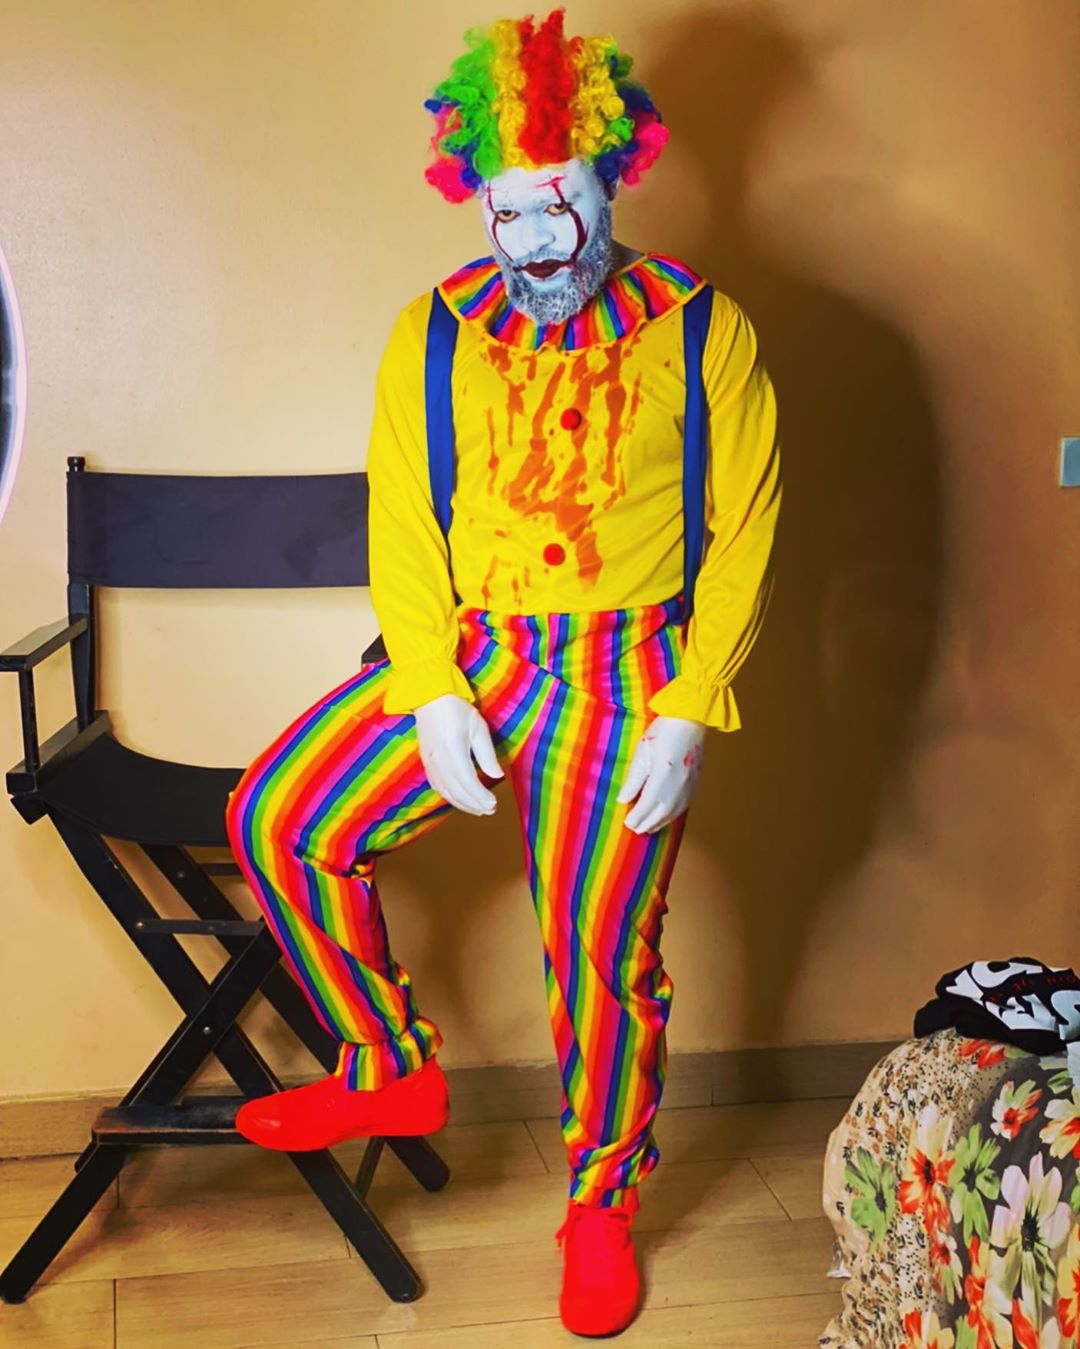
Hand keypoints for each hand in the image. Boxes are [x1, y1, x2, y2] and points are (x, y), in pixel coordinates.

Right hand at [413, 693, 503, 815]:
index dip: (481, 796)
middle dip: (474, 804)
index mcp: (453, 750)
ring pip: (445, 792)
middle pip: (456, 791)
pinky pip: (437, 786)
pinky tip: (460, 799)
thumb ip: (487, 754)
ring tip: (478, 809)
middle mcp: (438, 760)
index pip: (468, 782)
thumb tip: (497, 776)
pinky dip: (449, 797)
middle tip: (490, 810)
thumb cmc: (457, 708)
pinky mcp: (425, 762)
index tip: (494, 803)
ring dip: (462, 804)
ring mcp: (429, 762)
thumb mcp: (478, 727)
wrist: (429, 697)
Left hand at [616, 715, 705, 833]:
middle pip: (662, 812)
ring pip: (674, 811)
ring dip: (661, 822)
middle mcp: (679, 784)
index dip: (638, 816)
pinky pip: (684, 805)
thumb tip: (624, 799)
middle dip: (648, 823)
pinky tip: (666, 815)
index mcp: (663, 775)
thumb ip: (634, 778)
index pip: (648, 804)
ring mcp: (690, 784)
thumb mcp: (644, 751)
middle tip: (636, 830)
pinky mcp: (696, 781)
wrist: (690, 719)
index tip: (628, 823)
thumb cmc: (664, 730)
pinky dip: (673, 814)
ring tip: (649, 828)